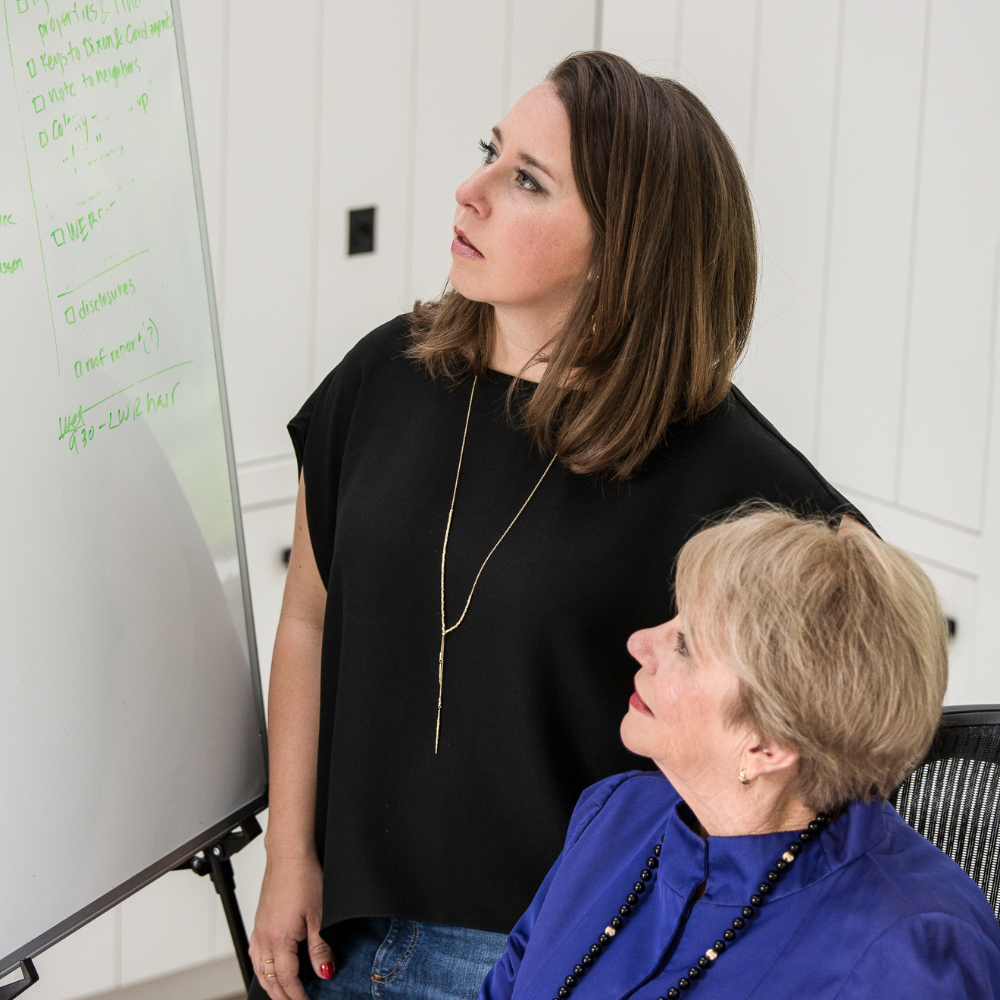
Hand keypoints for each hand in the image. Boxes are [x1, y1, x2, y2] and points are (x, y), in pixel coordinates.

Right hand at [249, 851, 332, 999]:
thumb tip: (325, 972)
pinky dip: (262, 968)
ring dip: (270, 985)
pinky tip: (269, 968)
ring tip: (283, 994)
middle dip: (283, 996)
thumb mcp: (319, 915)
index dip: (297, 996)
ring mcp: (259, 929)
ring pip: (259, 969)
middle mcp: (264, 937)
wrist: (289, 854)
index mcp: (279, 939)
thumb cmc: (304, 877)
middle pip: (270, 979)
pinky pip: (255, 954)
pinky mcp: (259, 921)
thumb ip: (320, 948)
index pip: (287, 979)